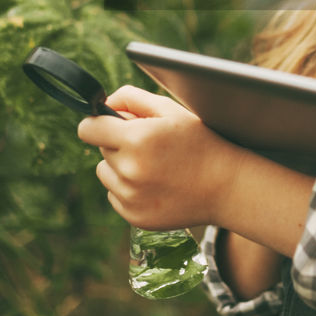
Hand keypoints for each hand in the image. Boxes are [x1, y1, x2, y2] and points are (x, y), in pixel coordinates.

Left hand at [77, 86, 239, 230]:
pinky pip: (115, 195)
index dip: (98, 123)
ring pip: (105, 173)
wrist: (226, 186)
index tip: (109, 124)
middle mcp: (129, 171)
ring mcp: (131, 197)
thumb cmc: (201, 142)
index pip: (88, 129)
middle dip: (119, 143)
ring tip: (155, 166)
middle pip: (101, 149)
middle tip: (151, 145)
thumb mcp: (170, 110)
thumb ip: (132, 98)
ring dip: (121, 167)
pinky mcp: (134, 216)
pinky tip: (157, 184)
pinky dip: (129, 189)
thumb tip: (104, 104)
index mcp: (136, 139)